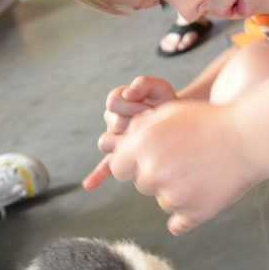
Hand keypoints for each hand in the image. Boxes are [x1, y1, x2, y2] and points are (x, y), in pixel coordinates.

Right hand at [82, 76, 177, 190]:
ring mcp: (116, 142)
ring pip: (106, 142)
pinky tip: (89, 185)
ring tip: (143, 139)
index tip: (152, 106)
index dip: (132, 103)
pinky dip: (96, 176)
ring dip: (124, 141)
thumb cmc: (167, 105)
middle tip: (154, 123)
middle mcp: (112, 123)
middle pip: (113, 122)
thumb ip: (144, 83)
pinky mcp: (122, 159)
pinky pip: (105, 168)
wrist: (179, 123)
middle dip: (135, 120)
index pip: (113, 101)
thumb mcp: (160, 89)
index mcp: (117, 104)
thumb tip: (129, 92)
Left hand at [107, 100, 259, 233]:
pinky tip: (201, 193)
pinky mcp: (193, 213)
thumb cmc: (208, 122)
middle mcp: (154, 172)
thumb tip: (116, 146)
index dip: (133, 162)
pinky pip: (178, 221)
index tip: (150, 159)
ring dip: (174, 191)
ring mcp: (174, 195)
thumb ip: (140, 129)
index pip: (119, 167)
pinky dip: (188, 212)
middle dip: (156, 174)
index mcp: (143, 146)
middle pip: (142, 185)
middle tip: (184, 161)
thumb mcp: (170, 113)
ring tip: (200, 172)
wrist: (249, 138)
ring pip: (162, 201)